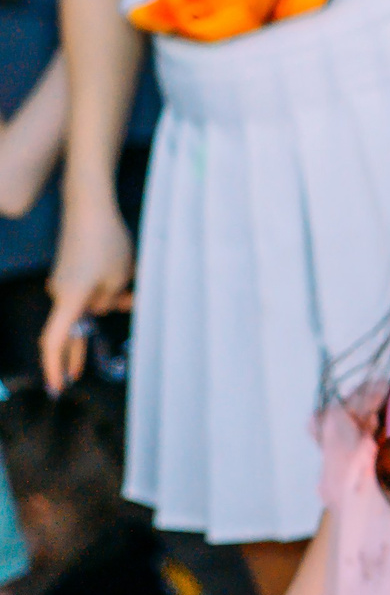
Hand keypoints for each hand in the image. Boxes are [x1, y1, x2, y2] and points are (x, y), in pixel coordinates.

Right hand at [41, 203, 132, 394]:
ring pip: (85, 307)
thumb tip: (102, 308)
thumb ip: (110, 300)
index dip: (54, 365)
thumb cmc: (106, 243)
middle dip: (77, 351)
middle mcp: (60, 293)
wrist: (88, 207)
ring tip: (131, 293)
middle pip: (70, 329)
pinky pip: (86, 292)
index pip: (55, 340)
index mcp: (70, 299)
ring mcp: (63, 282)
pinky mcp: (70, 271)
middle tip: (75, 379)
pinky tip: (123, 283)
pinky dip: (104, 293)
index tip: (56, 386)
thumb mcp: (119, 278)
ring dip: (106, 307)